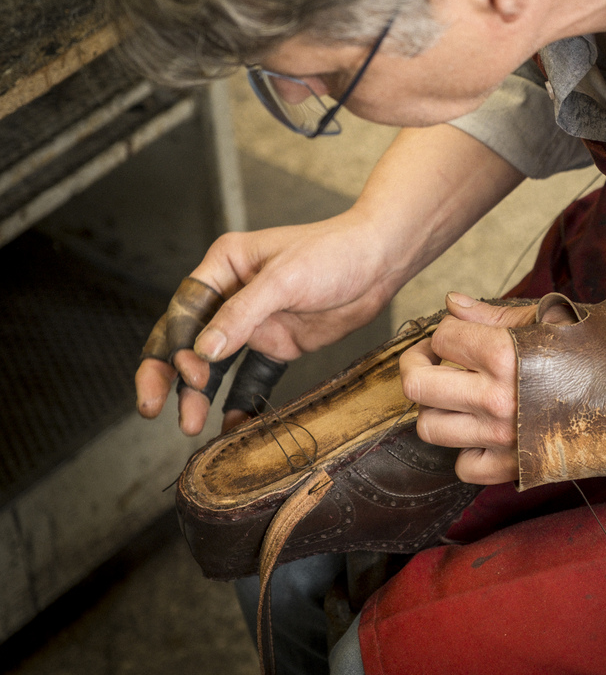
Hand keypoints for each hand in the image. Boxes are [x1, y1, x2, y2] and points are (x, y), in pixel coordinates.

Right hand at [136, 212, 394, 435]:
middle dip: (168, 374)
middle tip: (153, 409)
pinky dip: (241, 401)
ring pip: (215, 363)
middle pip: (187, 339)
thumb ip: (242, 314)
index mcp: (224, 266)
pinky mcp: (279, 344)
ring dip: (200, 393)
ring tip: (190, 426)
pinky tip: (231, 426)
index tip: (191, 373)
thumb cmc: (333, 251)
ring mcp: (255, 322)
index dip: (178, 344)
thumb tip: (202, 351)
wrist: (380, 261)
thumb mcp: (285, 278)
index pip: (184, 310)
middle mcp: (231, 294)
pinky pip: (252, 377)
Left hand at [400, 293, 573, 484]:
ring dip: (434, 408)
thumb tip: (453, 303)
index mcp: (504, 354)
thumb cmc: (602, 356)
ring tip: (453, 394)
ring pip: (430, 428)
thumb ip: (494, 314)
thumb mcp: (549, 321)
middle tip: (427, 359)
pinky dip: (463, 449)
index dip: (445, 331)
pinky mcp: (514, 468)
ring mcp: (502, 438)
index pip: (442, 337)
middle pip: (417, 387)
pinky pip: (463, 465)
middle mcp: (496, 398)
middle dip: (414, 366)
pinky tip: (479, 430)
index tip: (456, 334)